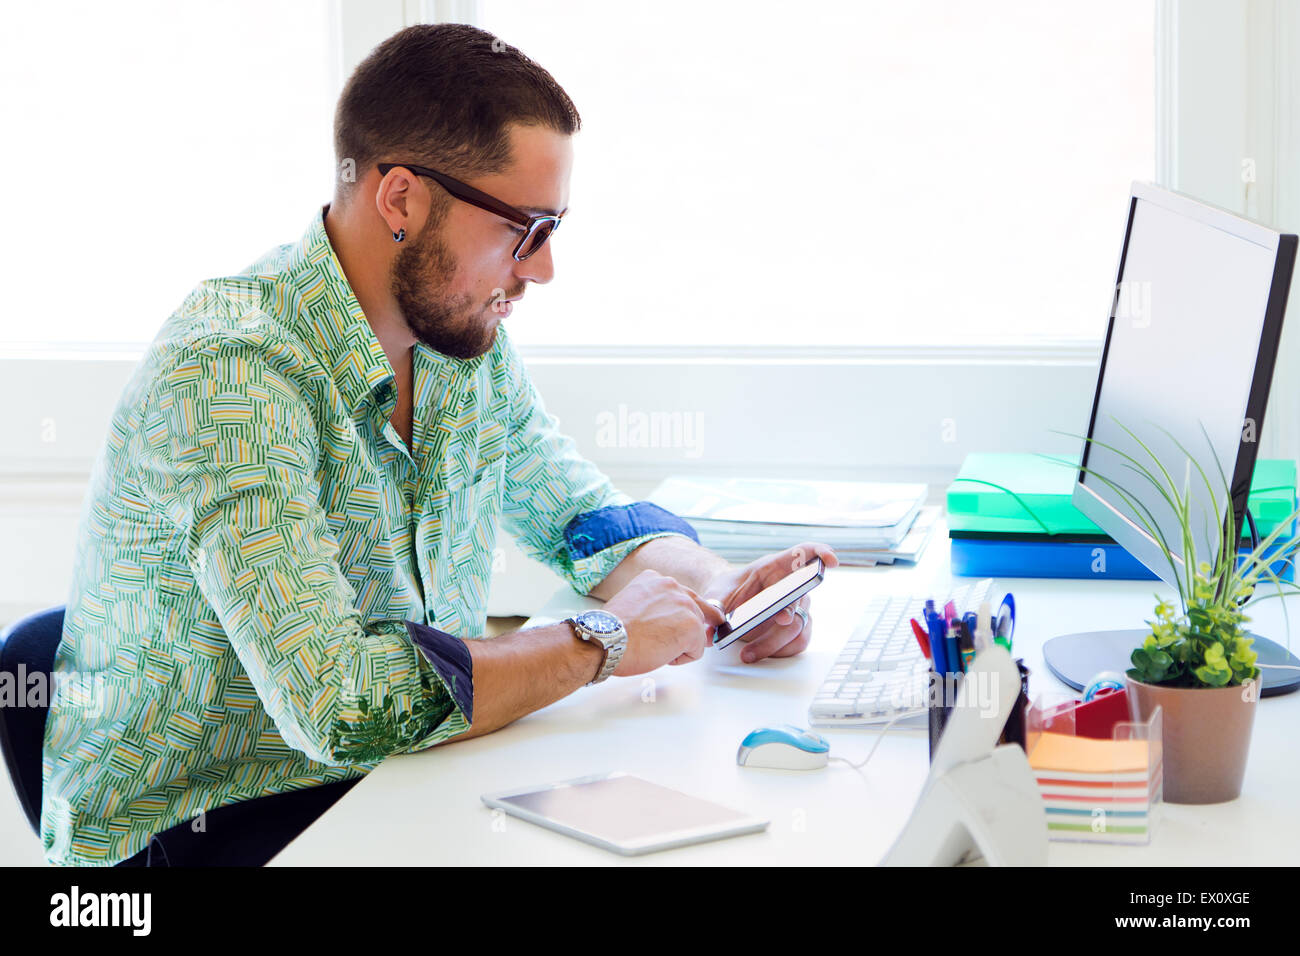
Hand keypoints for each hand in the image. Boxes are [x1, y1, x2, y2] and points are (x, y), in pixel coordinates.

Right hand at [601, 569, 726, 676]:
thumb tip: (670, 623)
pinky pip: (697, 650)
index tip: (674, 626)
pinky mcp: (692, 626)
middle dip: (685, 631)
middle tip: (663, 643)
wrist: (606, 641)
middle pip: (696, 613)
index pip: (682, 597)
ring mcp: (685, 605)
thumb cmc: (611, 631)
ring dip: (680, 644)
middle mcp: (673, 586)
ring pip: (697, 632)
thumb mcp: (632, 605)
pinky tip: (660, 655)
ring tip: (654, 647)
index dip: (679, 616)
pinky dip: (681, 659)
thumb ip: (655, 607)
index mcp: (655, 580)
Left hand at [702, 542, 838, 662]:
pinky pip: (798, 641)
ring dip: (775, 642)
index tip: (831, 561)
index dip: (821, 554)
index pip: (804, 554)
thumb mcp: (716, 593)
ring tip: (748, 653)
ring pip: (798, 626)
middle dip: (790, 611)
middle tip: (780, 619)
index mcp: (775, 567)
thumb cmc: (726, 591)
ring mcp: (795, 607)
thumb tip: (711, 629)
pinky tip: (756, 654)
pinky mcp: (793, 627)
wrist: (725, 603)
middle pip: (800, 599)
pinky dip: (779, 651)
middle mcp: (790, 586)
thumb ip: (714, 607)